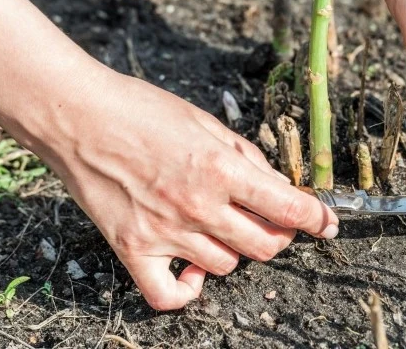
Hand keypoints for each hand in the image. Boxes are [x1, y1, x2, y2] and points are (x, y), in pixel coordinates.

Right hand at [37, 71, 338, 310]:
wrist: (78, 115)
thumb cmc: (140, 109)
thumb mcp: (205, 120)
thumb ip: (244, 155)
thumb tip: (275, 184)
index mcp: (221, 168)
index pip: (288, 208)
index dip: (317, 218)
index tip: (326, 223)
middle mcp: (199, 205)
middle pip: (265, 246)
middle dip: (279, 236)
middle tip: (271, 222)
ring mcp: (165, 231)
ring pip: (226, 267)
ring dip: (234, 250)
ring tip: (219, 228)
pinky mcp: (133, 248)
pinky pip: (169, 296)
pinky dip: (188, 290)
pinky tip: (191, 269)